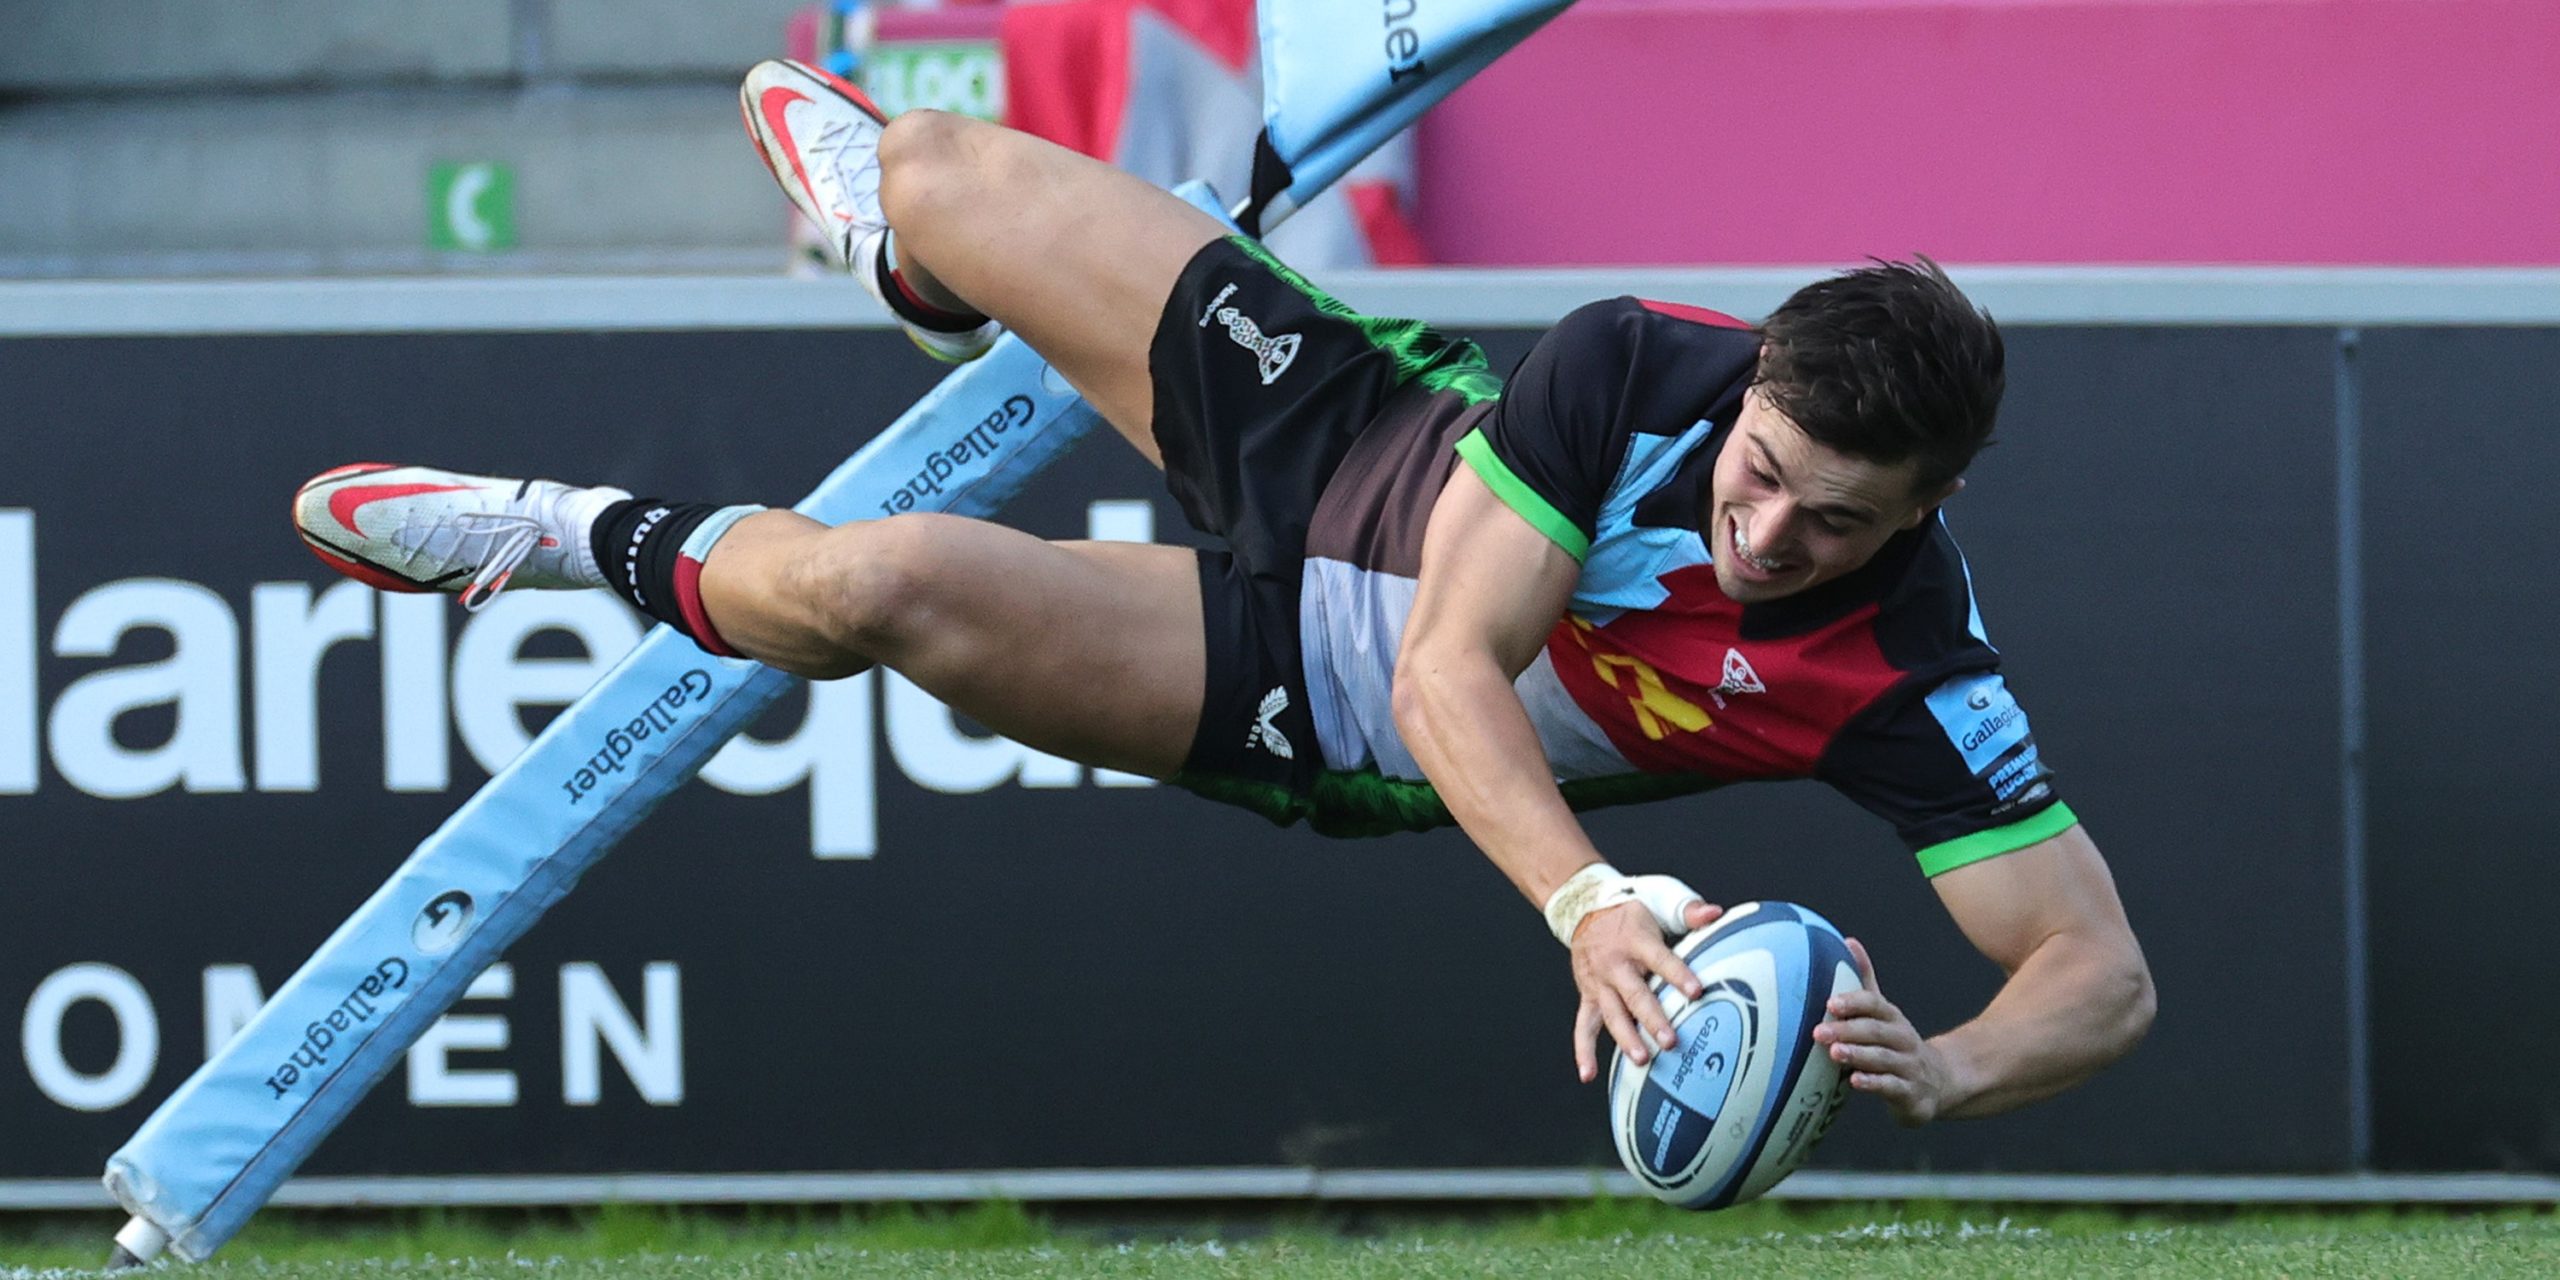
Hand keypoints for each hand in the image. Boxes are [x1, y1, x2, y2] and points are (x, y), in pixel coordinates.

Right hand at [1570, 896, 1721, 1082]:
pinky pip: (1583, 1025)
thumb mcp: (1659, 900)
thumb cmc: (1628, 911)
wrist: (1585, 908)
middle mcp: (1616, 964)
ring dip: (1626, 1037)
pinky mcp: (1590, 996)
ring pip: (1612, 1014)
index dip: (1677, 974)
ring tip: (1641, 1058)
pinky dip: (1584, 1051)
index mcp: (1637, 940)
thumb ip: (1688, 910)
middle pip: (1635, 994)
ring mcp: (1600, 983)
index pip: (1660, 959)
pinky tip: (1589, 1073)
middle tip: (1669, 1040)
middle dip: (1652, 1018)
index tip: (1695, 991)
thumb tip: (1714, 913)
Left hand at [1813, 937, 1955, 1126]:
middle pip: (1876, 1031)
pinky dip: (1874, 1083)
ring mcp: (1909, 1066)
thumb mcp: (1884, 1014)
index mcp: (1893, 1018)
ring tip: (1834, 1053)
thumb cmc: (1897, 1044)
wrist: (1939, 1081)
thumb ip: (1865, 982)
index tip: (1830, 1003)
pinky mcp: (1911, 1093)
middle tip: (1818, 1033)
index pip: (1875, 1005)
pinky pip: (1892, 1087)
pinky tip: (1855, 1082)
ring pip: (1884, 1059)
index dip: (1854, 1003)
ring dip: (1859, 1055)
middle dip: (1847, 1031)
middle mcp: (1903, 1039)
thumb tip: (1849, 941)